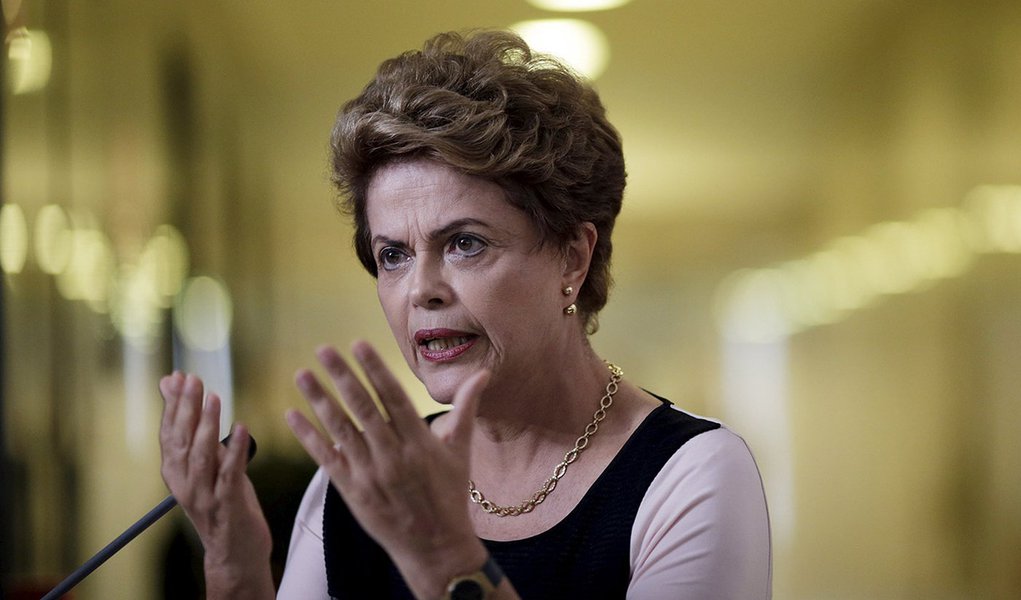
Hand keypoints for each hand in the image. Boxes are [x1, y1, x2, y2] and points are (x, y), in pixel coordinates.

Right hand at [158, 373, 272, 595]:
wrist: (235, 551)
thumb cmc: (223, 500)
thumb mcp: (208, 464)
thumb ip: (195, 430)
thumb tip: (176, 390)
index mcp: (175, 473)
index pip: (169, 433)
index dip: (173, 405)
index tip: (179, 377)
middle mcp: (184, 484)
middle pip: (181, 441)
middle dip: (186, 408)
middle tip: (193, 379)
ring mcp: (204, 497)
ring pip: (201, 457)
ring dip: (207, 425)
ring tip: (214, 397)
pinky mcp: (228, 505)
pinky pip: (230, 474)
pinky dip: (233, 450)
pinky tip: (241, 428)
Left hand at [286, 341, 490, 597]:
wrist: (435, 545)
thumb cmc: (450, 494)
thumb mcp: (461, 450)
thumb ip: (467, 407)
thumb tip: (484, 374)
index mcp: (419, 442)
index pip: (393, 397)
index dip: (375, 370)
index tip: (358, 344)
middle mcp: (393, 455)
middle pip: (363, 408)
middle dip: (342, 376)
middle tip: (324, 349)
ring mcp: (370, 474)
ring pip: (340, 430)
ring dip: (320, 400)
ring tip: (302, 374)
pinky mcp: (352, 491)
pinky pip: (327, 459)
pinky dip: (309, 437)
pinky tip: (293, 416)